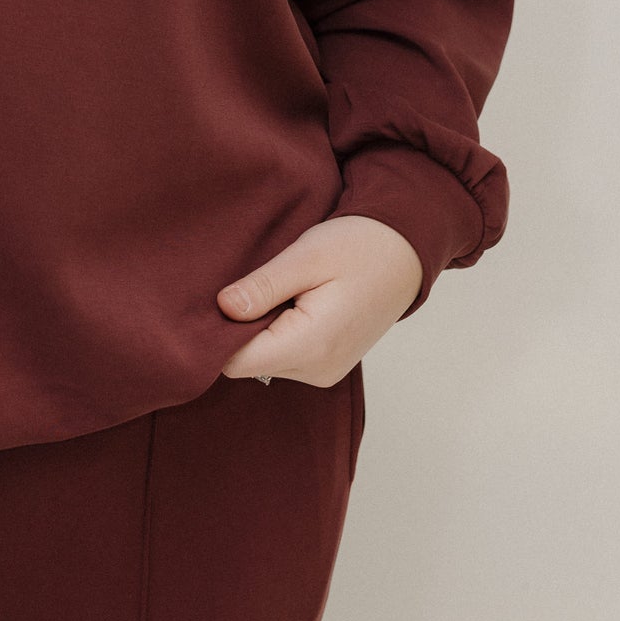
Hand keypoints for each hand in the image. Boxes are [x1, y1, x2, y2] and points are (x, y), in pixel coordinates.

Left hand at [215, 215, 423, 383]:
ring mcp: (324, 372)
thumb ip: (264, 287)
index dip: (216, 332)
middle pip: (247, 363)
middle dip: (237, 328)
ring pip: (263, 361)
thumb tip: (223, 308)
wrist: (404, 254)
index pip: (236, 361)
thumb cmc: (358, 248)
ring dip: (258, 328)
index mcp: (311, 347)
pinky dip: (276, 332)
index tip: (215, 298)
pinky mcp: (326, 365)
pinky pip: (283, 356)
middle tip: (247, 284)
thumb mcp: (306, 257)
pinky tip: (288, 301)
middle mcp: (317, 371)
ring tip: (275, 290)